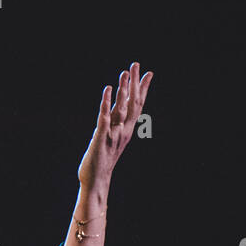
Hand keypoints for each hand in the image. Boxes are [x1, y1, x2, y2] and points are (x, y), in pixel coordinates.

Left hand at [77, 61, 151, 192]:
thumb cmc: (102, 160)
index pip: (138, 105)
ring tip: (124, 73)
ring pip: (121, 109)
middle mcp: (123, 130)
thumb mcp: (113, 138)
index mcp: (127, 130)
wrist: (96, 180)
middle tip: (136, 64)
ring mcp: (113, 134)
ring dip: (123, 90)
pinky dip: (106, 103)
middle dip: (134, 83)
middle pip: (132, 103)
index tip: (149, 73)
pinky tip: (107, 90)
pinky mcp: (101, 138)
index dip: (143, 88)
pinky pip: (104, 118)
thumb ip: (116, 124)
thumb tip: (119, 110)